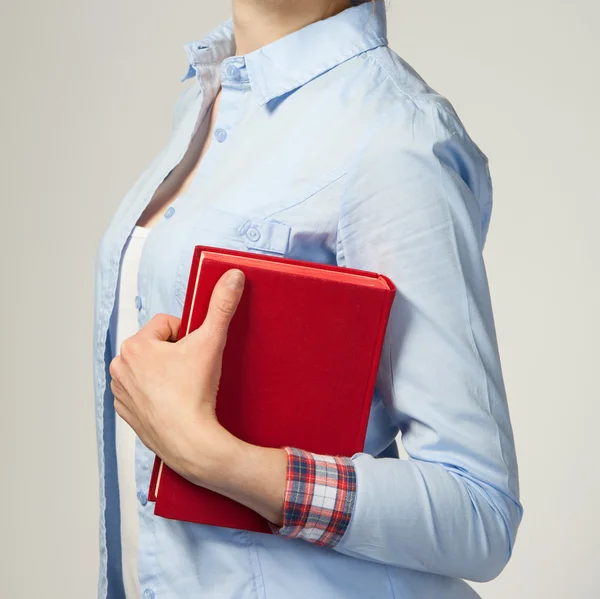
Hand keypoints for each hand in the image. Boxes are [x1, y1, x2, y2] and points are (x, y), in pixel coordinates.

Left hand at [109, 268, 245, 481]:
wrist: (190, 442)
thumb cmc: (196, 392)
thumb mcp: (211, 342)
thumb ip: (221, 306)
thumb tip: (233, 275)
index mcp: (134, 345)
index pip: (166, 324)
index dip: (187, 336)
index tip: (195, 355)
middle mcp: (119, 365)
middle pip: (157, 345)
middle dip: (175, 353)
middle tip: (191, 371)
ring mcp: (120, 391)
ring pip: (149, 367)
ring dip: (165, 371)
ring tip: (182, 388)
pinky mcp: (125, 411)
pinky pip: (142, 390)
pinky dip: (156, 392)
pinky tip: (172, 402)